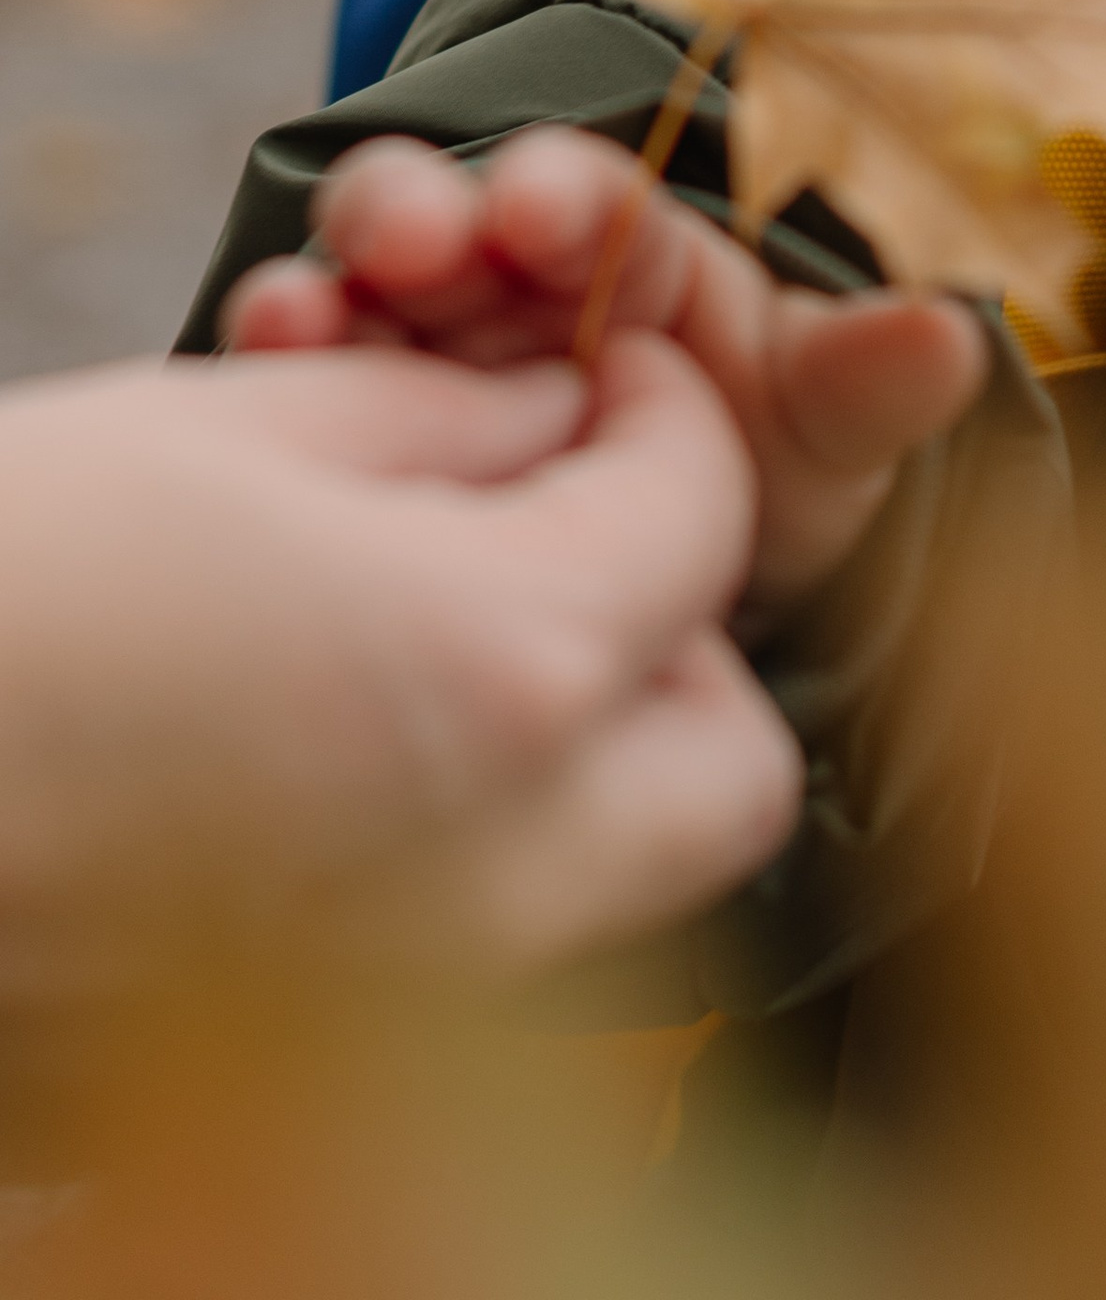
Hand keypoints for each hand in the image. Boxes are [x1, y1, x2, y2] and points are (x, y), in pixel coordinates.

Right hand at [0, 337, 799, 998]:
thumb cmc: (6, 577)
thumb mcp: (240, 427)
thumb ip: (449, 423)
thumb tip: (552, 421)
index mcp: (508, 668)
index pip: (703, 516)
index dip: (664, 407)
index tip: (595, 356)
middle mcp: (501, 860)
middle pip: (726, 751)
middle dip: (682, 621)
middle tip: (565, 517)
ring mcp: (409, 985)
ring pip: (627, 866)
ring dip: (596, 739)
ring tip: (460, 621)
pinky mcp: (305, 1055)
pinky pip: (485, 943)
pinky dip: (479, 838)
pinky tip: (358, 738)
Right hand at [224, 127, 989, 618]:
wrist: (666, 609)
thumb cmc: (760, 479)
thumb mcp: (821, 437)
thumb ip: (865, 385)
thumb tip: (955, 335)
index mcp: (631, 258)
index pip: (591, 206)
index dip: (566, 198)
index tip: (536, 208)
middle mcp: (509, 286)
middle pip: (451, 224)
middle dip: (424, 220)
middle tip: (404, 243)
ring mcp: (411, 354)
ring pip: (358, 291)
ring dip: (326, 292)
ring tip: (296, 315)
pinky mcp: (339, 427)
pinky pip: (295, 386)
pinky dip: (273, 368)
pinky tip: (258, 369)